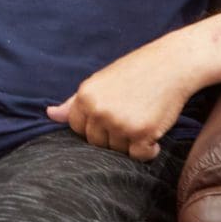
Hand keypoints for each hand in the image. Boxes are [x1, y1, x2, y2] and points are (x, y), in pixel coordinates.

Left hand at [46, 42, 195, 160]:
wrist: (170, 65)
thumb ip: (74, 102)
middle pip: (95, 143)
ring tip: (141, 120)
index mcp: (85, 96)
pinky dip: (149, 150)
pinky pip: (140, 156)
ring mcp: (120, 123)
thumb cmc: (134, 72)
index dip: (94, 125)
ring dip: (131, 143)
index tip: (110, 115)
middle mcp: (99, 110)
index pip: (77, 128)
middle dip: (111, 136)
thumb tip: (49, 115)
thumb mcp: (99, 82)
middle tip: (129, 116)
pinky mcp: (143, 133)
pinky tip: (154, 133)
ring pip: (117, 151)